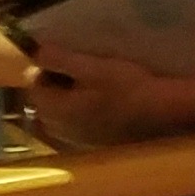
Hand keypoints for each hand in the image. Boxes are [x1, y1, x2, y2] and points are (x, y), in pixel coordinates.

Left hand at [27, 45, 180, 147]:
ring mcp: (74, 139)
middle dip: (53, 86)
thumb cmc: (127, 86)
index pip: (32, 84)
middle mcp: (57, 128)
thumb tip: (36, 51)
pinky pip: (73, 127)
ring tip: (87, 87)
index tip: (66, 58)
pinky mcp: (90, 145)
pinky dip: (78, 115)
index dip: (45, 68)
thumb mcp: (93, 66)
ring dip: (65, 101)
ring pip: (57, 116)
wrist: (162, 114)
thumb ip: (61, 59)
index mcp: (53, 108)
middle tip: (77, 70)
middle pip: (43, 102)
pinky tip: (97, 106)